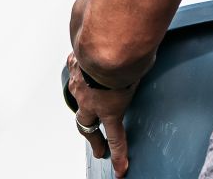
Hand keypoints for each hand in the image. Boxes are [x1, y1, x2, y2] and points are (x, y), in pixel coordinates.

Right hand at [65, 52, 136, 176]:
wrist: (105, 45)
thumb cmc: (127, 61)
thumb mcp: (139, 76)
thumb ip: (135, 78)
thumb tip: (139, 67)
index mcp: (110, 110)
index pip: (116, 139)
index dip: (118, 156)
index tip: (120, 170)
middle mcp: (90, 101)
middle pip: (86, 127)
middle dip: (93, 139)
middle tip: (98, 149)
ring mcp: (78, 85)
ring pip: (78, 99)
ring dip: (85, 102)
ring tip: (89, 101)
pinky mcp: (73, 66)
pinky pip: (75, 72)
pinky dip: (79, 71)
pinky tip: (83, 65)